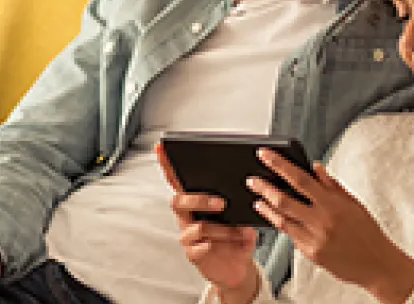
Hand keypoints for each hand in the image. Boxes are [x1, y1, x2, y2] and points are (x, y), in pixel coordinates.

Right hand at [156, 143, 259, 303]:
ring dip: (220, 228)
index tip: (162, 147)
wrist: (239, 266)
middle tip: (222, 204)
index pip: (178, 180)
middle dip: (200, 200)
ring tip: (239, 232)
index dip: (167, 164)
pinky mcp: (193, 255)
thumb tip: (252, 183)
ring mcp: (189, 236)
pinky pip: (197, 248)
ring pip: (195, 226)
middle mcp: (188, 217)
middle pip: (179, 201)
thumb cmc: (237, 235)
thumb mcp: (242, 213)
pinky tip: (228, 245)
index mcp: (196, 202)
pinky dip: (214, 245)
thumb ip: (240, 200)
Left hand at [249, 150, 413, 303]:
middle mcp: (321, 220)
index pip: (299, 178)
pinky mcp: (311, 254)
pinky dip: (283, 225)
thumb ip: (331, 185)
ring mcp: (314, 239)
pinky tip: (276, 218)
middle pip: (283, 200)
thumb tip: (315, 167)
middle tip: (252, 180)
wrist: (377, 264)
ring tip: (257, 199)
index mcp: (332, 203)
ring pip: (282, 220)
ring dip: (266, 208)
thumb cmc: (368, 232)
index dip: (279, 165)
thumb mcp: (353, 203)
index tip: (265, 155)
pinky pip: (291, 236)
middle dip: (263, 187)